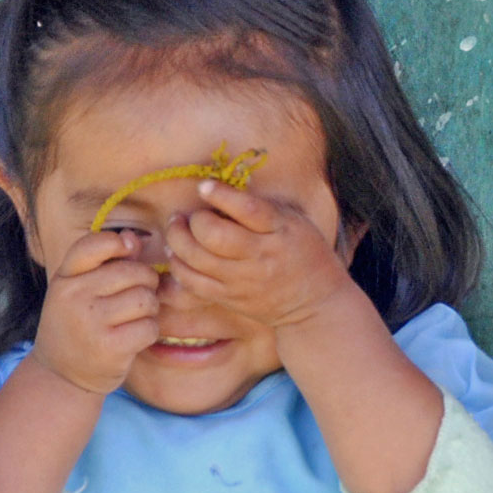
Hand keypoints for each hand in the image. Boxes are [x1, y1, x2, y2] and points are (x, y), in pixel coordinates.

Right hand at [33, 228, 161, 395]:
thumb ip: (103, 263)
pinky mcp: (110, 348)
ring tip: (135, 318)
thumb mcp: (76, 291)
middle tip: (137, 298)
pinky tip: (135, 337)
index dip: (118, 244)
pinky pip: (149, 327)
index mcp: (65, 278)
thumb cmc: (76, 326)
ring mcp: (91, 322)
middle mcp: (74, 297)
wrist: (60, 376)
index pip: (93, 244)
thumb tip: (133, 239)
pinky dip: (149, 331)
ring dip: (149, 309)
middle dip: (145, 283)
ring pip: (145, 299)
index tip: (127, 252)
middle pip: (132, 272)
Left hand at [163, 180, 357, 333]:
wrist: (316, 305)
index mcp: (281, 231)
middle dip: (194, 220)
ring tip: (176, 229)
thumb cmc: (306, 254)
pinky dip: (179, 266)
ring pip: (197, 259)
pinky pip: (194, 283)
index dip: (221, 195)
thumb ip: (264, 208)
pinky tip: (177, 254)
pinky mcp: (231, 298)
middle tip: (189, 215)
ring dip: (178, 240)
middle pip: (214, 236)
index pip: (249, 210)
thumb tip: (222, 189)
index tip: (204, 186)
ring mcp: (244, 281)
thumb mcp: (296, 224)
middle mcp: (261, 256)